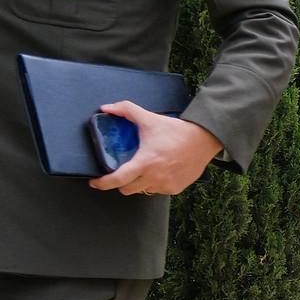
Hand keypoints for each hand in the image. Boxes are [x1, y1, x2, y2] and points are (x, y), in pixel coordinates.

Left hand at [88, 101, 222, 196]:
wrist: (204, 139)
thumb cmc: (177, 131)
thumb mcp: (150, 119)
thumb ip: (126, 110)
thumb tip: (107, 108)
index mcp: (145, 162)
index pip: (117, 180)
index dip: (102, 183)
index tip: (95, 182)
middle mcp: (154, 177)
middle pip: (126, 189)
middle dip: (122, 182)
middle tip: (124, 172)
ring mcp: (165, 184)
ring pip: (143, 190)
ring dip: (139, 183)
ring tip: (145, 169)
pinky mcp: (176, 188)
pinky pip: (158, 190)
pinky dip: (155, 184)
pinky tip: (160, 171)